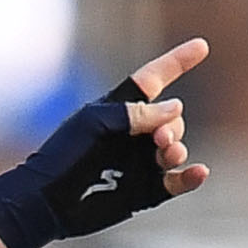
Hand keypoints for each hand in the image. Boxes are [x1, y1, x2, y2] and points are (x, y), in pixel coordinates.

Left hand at [0, 38, 212, 247]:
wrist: (46, 201)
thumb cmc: (62, 155)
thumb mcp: (94, 123)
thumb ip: (134, 113)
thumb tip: (175, 107)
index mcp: (120, 110)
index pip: (153, 80)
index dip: (177, 62)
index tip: (201, 46)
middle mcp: (134, 135)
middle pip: (172, 119)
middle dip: (171, 125)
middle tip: (159, 139)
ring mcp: (140, 163)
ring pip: (176, 149)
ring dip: (176, 148)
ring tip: (165, 153)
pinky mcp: (145, 192)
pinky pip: (176, 182)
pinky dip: (190, 178)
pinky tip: (199, 172)